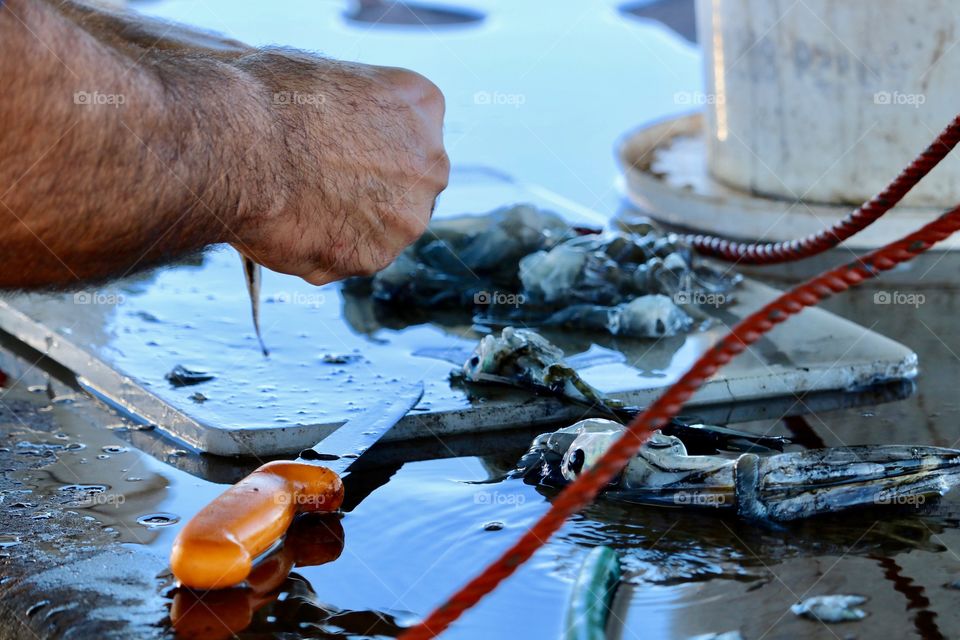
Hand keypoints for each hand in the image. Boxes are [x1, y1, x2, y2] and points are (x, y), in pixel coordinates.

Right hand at [231, 51, 449, 284]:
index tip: (336, 139)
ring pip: (380, 225)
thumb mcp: (323, 72)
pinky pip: (350, 256)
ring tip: (297, 200)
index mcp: (423, 104)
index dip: (368, 136)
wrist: (238, 148)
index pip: (410, 128)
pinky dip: (322, 248)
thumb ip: (353, 102)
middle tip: (317, 177)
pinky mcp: (374, 257)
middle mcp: (430, 165)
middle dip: (368, 183)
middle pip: (404, 183)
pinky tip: (291, 225)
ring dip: (346, 219)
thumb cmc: (268, 99)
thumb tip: (339, 118)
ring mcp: (406, 218)